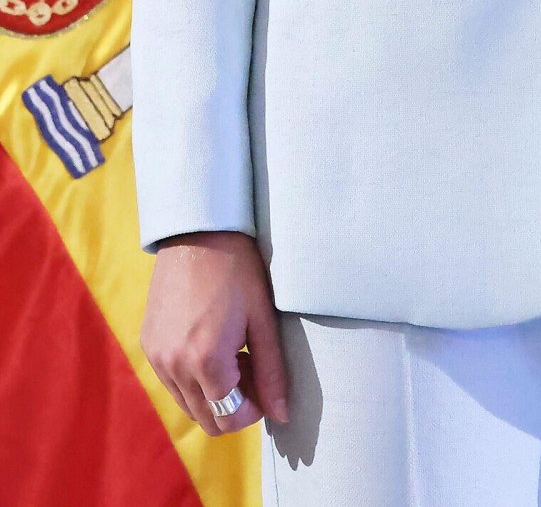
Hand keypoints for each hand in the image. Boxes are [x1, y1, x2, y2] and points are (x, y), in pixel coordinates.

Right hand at [140, 230, 289, 435]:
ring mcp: (157, 357)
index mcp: (206, 361)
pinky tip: (208, 343)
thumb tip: (281, 414)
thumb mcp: (263, 318)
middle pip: (206, 418)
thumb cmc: (237, 269)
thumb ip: (272, 371)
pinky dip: (192, 378)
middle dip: (233, 404)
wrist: (197, 233)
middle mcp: (174, 366)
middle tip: (249, 364)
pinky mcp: (148, 345)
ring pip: (187, 404)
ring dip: (212, 393)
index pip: (229, 417)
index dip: (253, 410)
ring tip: (231, 352)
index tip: (263, 383)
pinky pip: (171, 382)